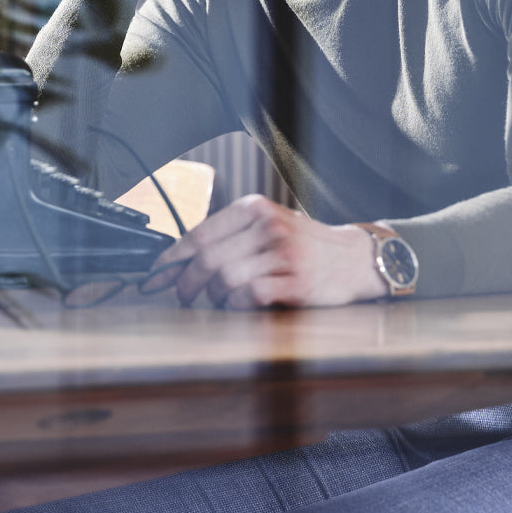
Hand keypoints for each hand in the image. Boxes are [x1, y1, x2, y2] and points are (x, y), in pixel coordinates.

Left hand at [143, 194, 387, 308]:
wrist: (355, 258)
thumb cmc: (304, 243)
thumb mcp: (269, 224)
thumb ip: (232, 234)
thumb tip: (180, 258)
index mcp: (254, 208)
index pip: (200, 232)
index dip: (173, 257)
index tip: (156, 273)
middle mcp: (267, 226)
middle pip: (208, 258)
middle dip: (185, 282)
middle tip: (180, 295)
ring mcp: (283, 254)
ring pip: (226, 277)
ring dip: (211, 295)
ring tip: (211, 300)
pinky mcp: (296, 282)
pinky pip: (251, 294)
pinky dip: (236, 303)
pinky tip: (236, 304)